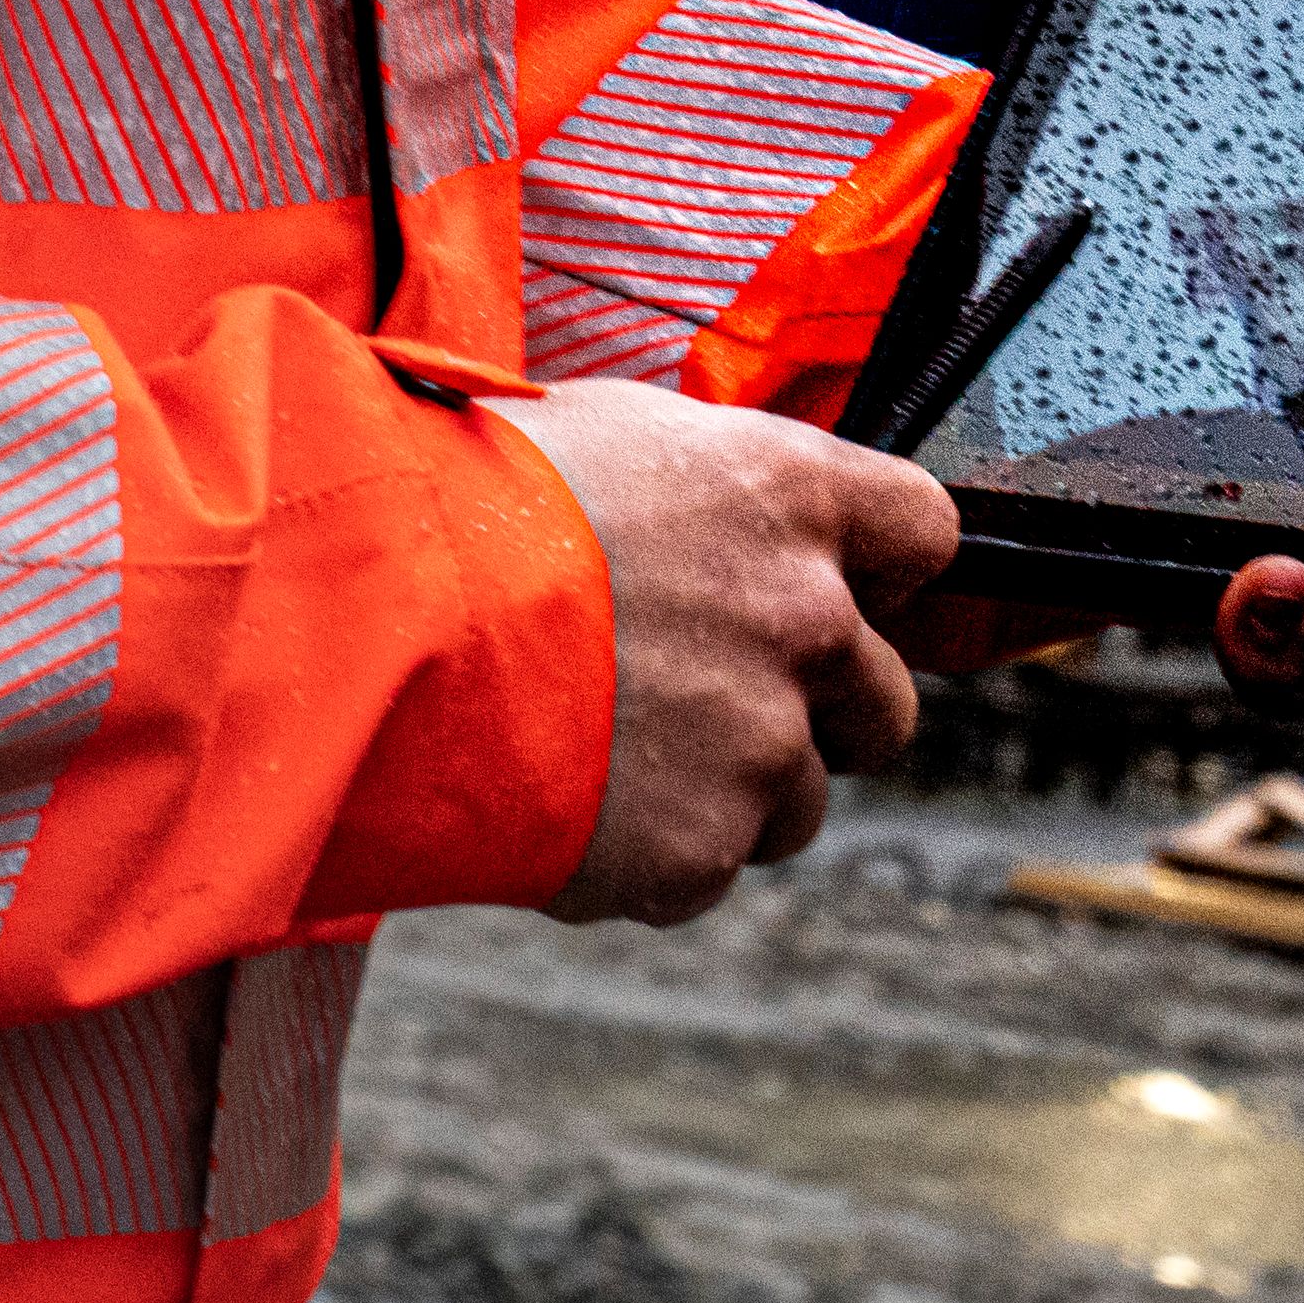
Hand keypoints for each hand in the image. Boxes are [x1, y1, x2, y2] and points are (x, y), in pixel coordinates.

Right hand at [484, 382, 958, 922]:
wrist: (379, 626)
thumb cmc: (471, 505)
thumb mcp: (611, 435)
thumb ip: (709, 486)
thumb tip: (720, 513)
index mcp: (794, 497)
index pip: (925, 534)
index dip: (880, 573)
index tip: (837, 592)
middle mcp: (810, 619)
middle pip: (884, 699)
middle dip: (816, 710)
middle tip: (708, 701)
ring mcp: (764, 744)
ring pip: (797, 801)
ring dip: (728, 791)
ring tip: (606, 753)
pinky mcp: (702, 847)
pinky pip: (703, 867)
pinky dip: (647, 852)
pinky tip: (565, 799)